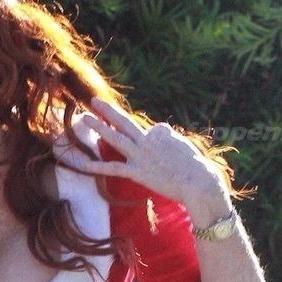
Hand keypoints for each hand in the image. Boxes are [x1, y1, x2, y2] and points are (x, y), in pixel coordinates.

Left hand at [70, 97, 230, 224]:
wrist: (198, 181)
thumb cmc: (195, 167)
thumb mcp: (182, 145)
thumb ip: (169, 136)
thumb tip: (160, 128)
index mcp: (159, 134)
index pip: (145, 128)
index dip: (146, 137)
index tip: (156, 151)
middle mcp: (147, 141)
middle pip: (124, 121)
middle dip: (108, 111)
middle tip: (94, 100)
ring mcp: (140, 156)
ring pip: (115, 137)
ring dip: (98, 127)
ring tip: (84, 117)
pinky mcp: (137, 172)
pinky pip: (113, 168)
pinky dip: (98, 167)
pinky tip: (84, 163)